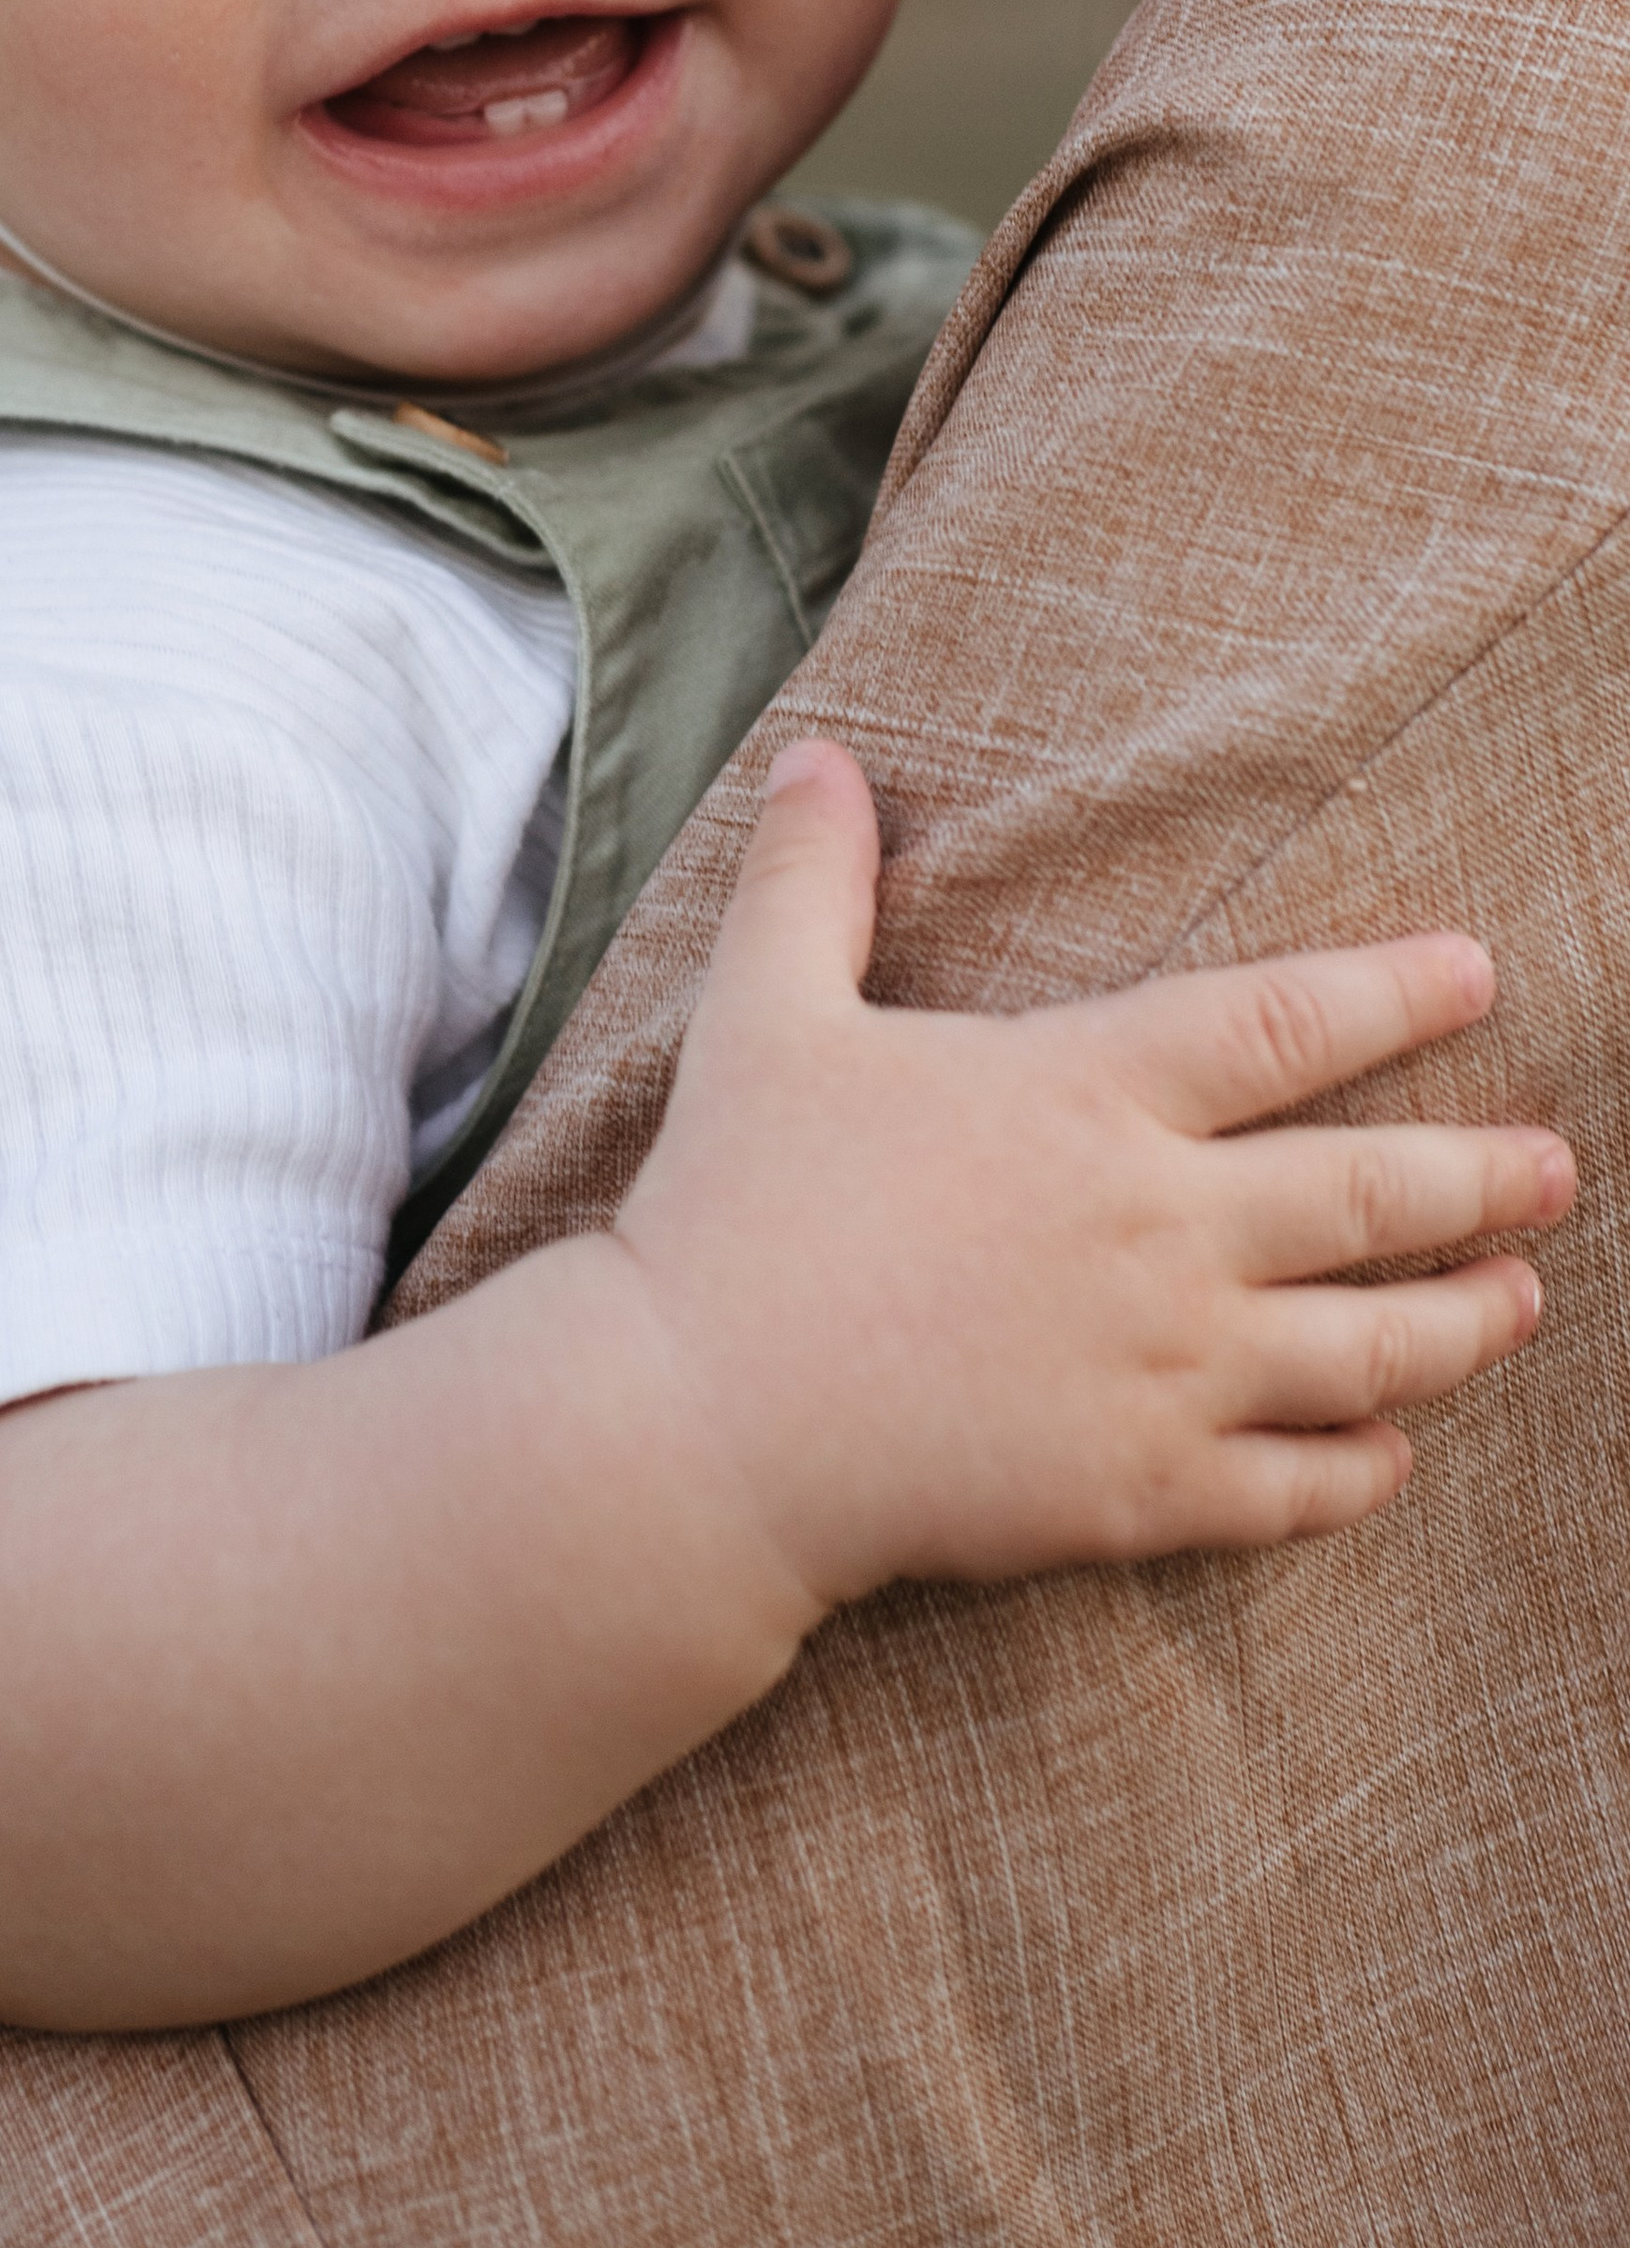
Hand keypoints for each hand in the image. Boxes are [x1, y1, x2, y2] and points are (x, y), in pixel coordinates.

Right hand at [611, 741, 1571, 1633]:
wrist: (704, 1422)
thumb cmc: (736, 1206)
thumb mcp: (764, 1014)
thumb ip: (810, 882)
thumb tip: (820, 755)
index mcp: (1084, 1095)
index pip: (1281, 1023)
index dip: (1392, 992)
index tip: (1480, 973)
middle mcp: (1159, 1227)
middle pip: (1369, 1192)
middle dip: (1480, 1174)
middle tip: (1555, 1165)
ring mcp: (1165, 1368)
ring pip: (1368, 1347)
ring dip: (1460, 1320)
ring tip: (1521, 1301)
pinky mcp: (1140, 1492)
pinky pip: (1296, 1486)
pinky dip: (1363, 1469)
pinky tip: (1396, 1454)